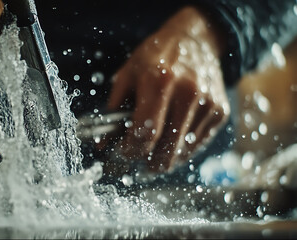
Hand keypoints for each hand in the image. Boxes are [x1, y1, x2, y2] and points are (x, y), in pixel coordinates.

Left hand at [108, 6, 229, 172]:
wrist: (195, 41)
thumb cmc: (155, 58)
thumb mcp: (128, 74)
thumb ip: (114, 109)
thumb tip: (103, 145)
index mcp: (159, 81)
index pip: (146, 132)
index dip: (132, 149)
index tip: (124, 151)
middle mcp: (188, 93)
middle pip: (167, 149)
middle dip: (148, 162)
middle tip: (138, 157)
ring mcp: (208, 103)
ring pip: (183, 152)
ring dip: (165, 157)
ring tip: (155, 146)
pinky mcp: (220, 111)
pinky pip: (198, 145)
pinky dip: (182, 149)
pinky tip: (172, 137)